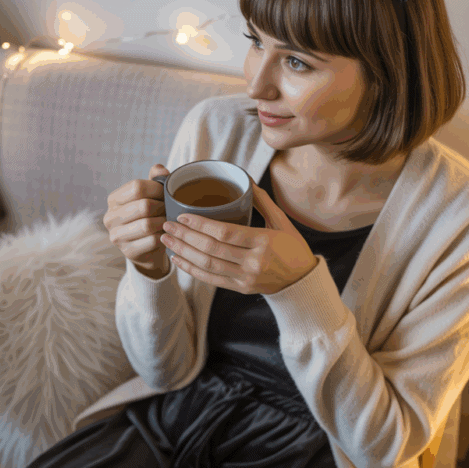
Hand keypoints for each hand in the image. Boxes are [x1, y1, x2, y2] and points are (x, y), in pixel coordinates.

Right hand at [103, 164, 170, 274]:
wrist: (148, 250)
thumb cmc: (150, 217)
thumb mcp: (151, 197)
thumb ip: (155, 180)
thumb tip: (160, 169)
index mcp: (114, 200)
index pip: (136, 187)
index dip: (157, 188)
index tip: (167, 193)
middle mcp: (110, 217)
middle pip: (143, 206)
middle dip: (162, 206)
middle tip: (171, 209)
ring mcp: (117, 236)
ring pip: (147, 225)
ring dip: (164, 222)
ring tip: (170, 220)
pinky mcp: (128, 252)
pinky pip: (152, 241)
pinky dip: (164, 236)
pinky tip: (168, 234)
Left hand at [159, 176, 318, 294]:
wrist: (302, 281)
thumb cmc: (293, 248)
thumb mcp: (282, 221)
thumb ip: (262, 201)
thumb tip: (244, 180)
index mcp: (264, 242)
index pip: (226, 233)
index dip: (201, 225)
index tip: (183, 216)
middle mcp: (253, 262)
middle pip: (212, 249)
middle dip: (185, 237)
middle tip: (167, 225)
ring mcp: (246, 277)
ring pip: (208, 265)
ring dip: (184, 252)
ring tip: (167, 240)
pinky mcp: (240, 288)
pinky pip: (211, 279)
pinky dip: (191, 269)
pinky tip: (178, 259)